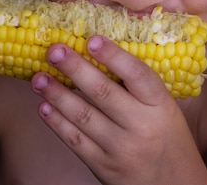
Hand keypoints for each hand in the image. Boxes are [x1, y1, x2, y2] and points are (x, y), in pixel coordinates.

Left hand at [31, 36, 206, 184]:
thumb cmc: (168, 139)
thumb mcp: (166, 110)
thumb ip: (140, 87)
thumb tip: (100, 51)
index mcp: (161, 106)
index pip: (137, 75)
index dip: (113, 56)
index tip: (92, 39)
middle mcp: (141, 126)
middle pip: (103, 92)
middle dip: (75, 68)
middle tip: (54, 50)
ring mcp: (121, 148)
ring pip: (84, 116)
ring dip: (57, 95)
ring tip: (38, 78)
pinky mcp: (104, 167)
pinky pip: (76, 141)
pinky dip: (57, 123)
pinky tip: (43, 107)